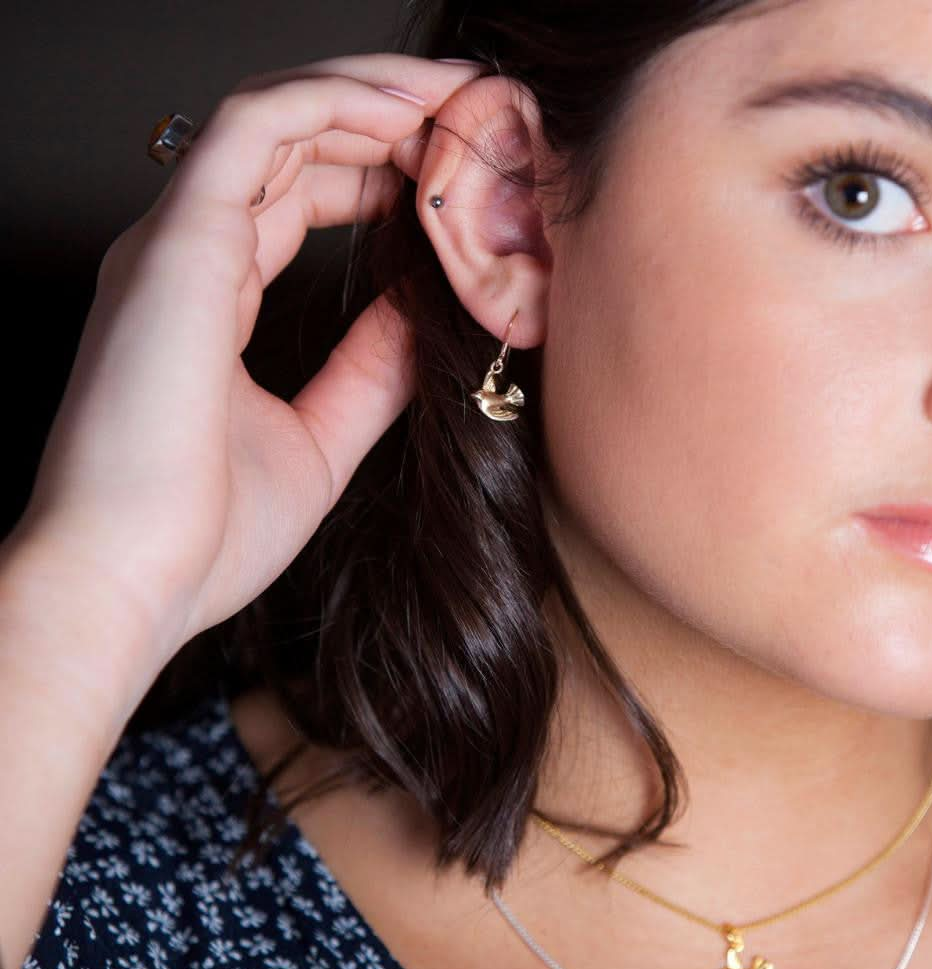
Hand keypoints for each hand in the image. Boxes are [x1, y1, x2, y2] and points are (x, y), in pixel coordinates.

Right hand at [11, 53, 484, 671]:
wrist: (132, 586)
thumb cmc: (202, 534)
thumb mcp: (319, 440)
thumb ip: (368, 372)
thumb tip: (423, 319)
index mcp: (212, 295)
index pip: (298, 192)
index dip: (378, 169)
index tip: (452, 175)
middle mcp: (189, 254)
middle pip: (293, 140)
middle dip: (386, 115)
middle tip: (472, 115)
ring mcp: (176, 242)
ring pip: (275, 114)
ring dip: (372, 94)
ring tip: (457, 95)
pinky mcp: (178, 244)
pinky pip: (255, 128)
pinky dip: (333, 104)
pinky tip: (408, 111)